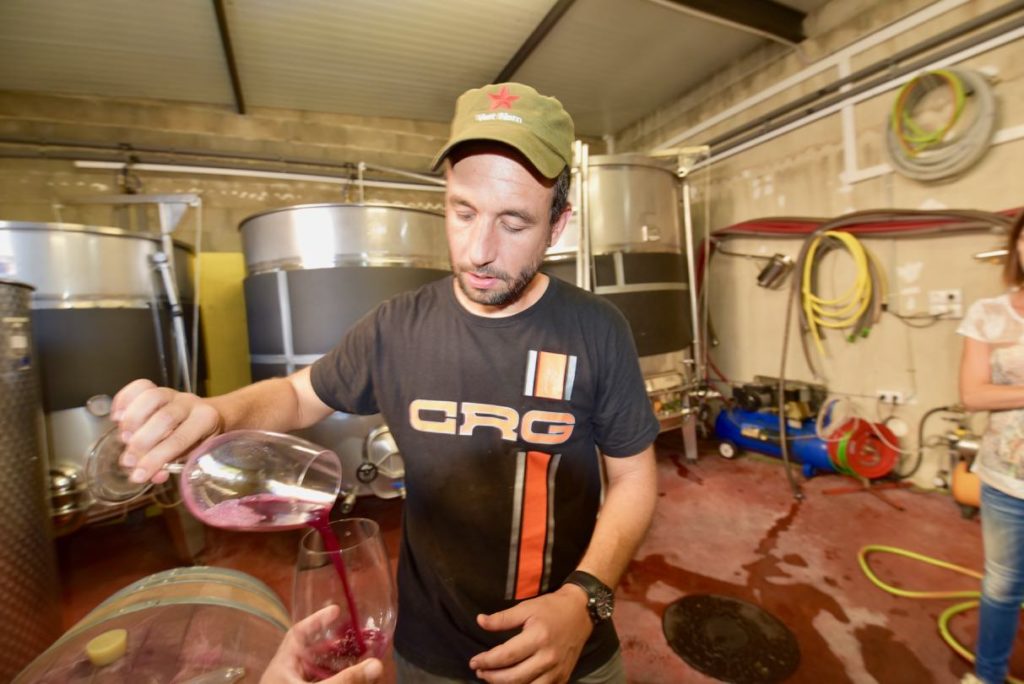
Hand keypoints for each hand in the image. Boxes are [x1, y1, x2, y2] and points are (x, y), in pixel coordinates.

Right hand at [110, 378, 222, 483]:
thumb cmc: (199, 440)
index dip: (156, 459)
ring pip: (151, 397)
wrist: (207, 416)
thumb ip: (173, 464)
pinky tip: (117, 418)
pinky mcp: (157, 386)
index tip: (138, 476)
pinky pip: (138, 386)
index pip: (180, 439)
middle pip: (164, 417)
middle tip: (128, 461)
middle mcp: (190, 402)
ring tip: (124, 439)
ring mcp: (173, 392)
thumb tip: (154, 476)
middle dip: (142, 442)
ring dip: (132, 420)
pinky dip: (123, 400)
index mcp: (206, 419)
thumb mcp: (192, 456)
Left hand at [261, 605, 383, 683]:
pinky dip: (334, 681)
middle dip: (332, 645)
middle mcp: (286, 677)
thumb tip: (377, 664)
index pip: (297, 634)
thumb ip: (346, 680)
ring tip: (358, 658)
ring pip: (315, 673)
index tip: (336, 611)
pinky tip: (351, 682)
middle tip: (355, 638)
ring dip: (336, 666)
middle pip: (309, 653)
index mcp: (282, 667)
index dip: (316, 621)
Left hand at [470, 585, 592, 683]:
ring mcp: (557, 670)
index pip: (506, 656)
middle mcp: (548, 658)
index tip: (473, 661)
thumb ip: (502, 618)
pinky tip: (513, 683)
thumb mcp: (526, 607)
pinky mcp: (563, 677)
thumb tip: (479, 621)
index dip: (487, 661)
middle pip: (514, 677)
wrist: (581, 612)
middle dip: (492, 677)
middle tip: (479, 671)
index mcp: (537, 637)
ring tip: (493, 678)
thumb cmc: (551, 608)